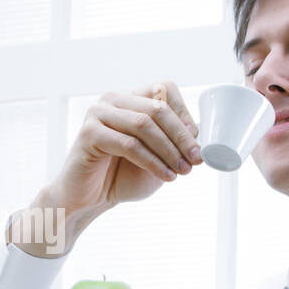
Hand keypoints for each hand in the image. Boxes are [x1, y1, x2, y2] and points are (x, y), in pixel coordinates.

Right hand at [9, 81, 200, 256]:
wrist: (88, 200)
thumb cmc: (122, 176)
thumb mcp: (156, 156)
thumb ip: (173, 141)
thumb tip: (200, 132)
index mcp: (129, 98)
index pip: (164, 88)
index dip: (184, 113)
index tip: (197, 144)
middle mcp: (112, 99)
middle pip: (157, 108)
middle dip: (181, 137)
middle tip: (196, 160)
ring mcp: (98, 114)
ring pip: (145, 125)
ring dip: (169, 151)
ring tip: (182, 172)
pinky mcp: (89, 133)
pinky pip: (129, 145)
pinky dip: (152, 162)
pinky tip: (165, 177)